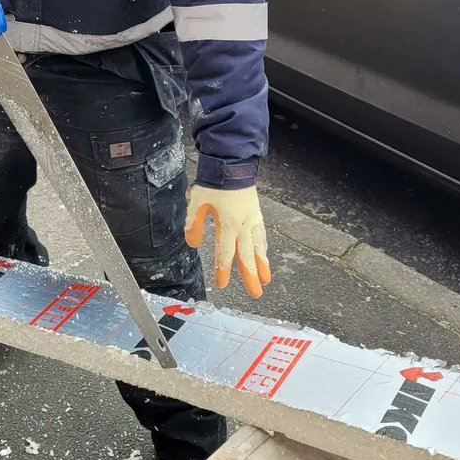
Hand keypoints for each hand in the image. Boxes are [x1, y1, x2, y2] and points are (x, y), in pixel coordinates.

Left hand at [184, 184, 270, 298]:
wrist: (232, 165)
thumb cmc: (214, 183)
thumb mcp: (197, 202)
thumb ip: (194, 223)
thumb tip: (192, 243)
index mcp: (228, 225)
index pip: (225, 253)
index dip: (223, 270)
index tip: (222, 285)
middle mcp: (243, 225)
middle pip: (247, 256)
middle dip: (250, 276)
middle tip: (255, 294)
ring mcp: (252, 220)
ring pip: (258, 247)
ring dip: (262, 264)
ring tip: (266, 279)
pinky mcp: (256, 213)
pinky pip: (262, 235)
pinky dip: (263, 247)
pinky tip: (264, 252)